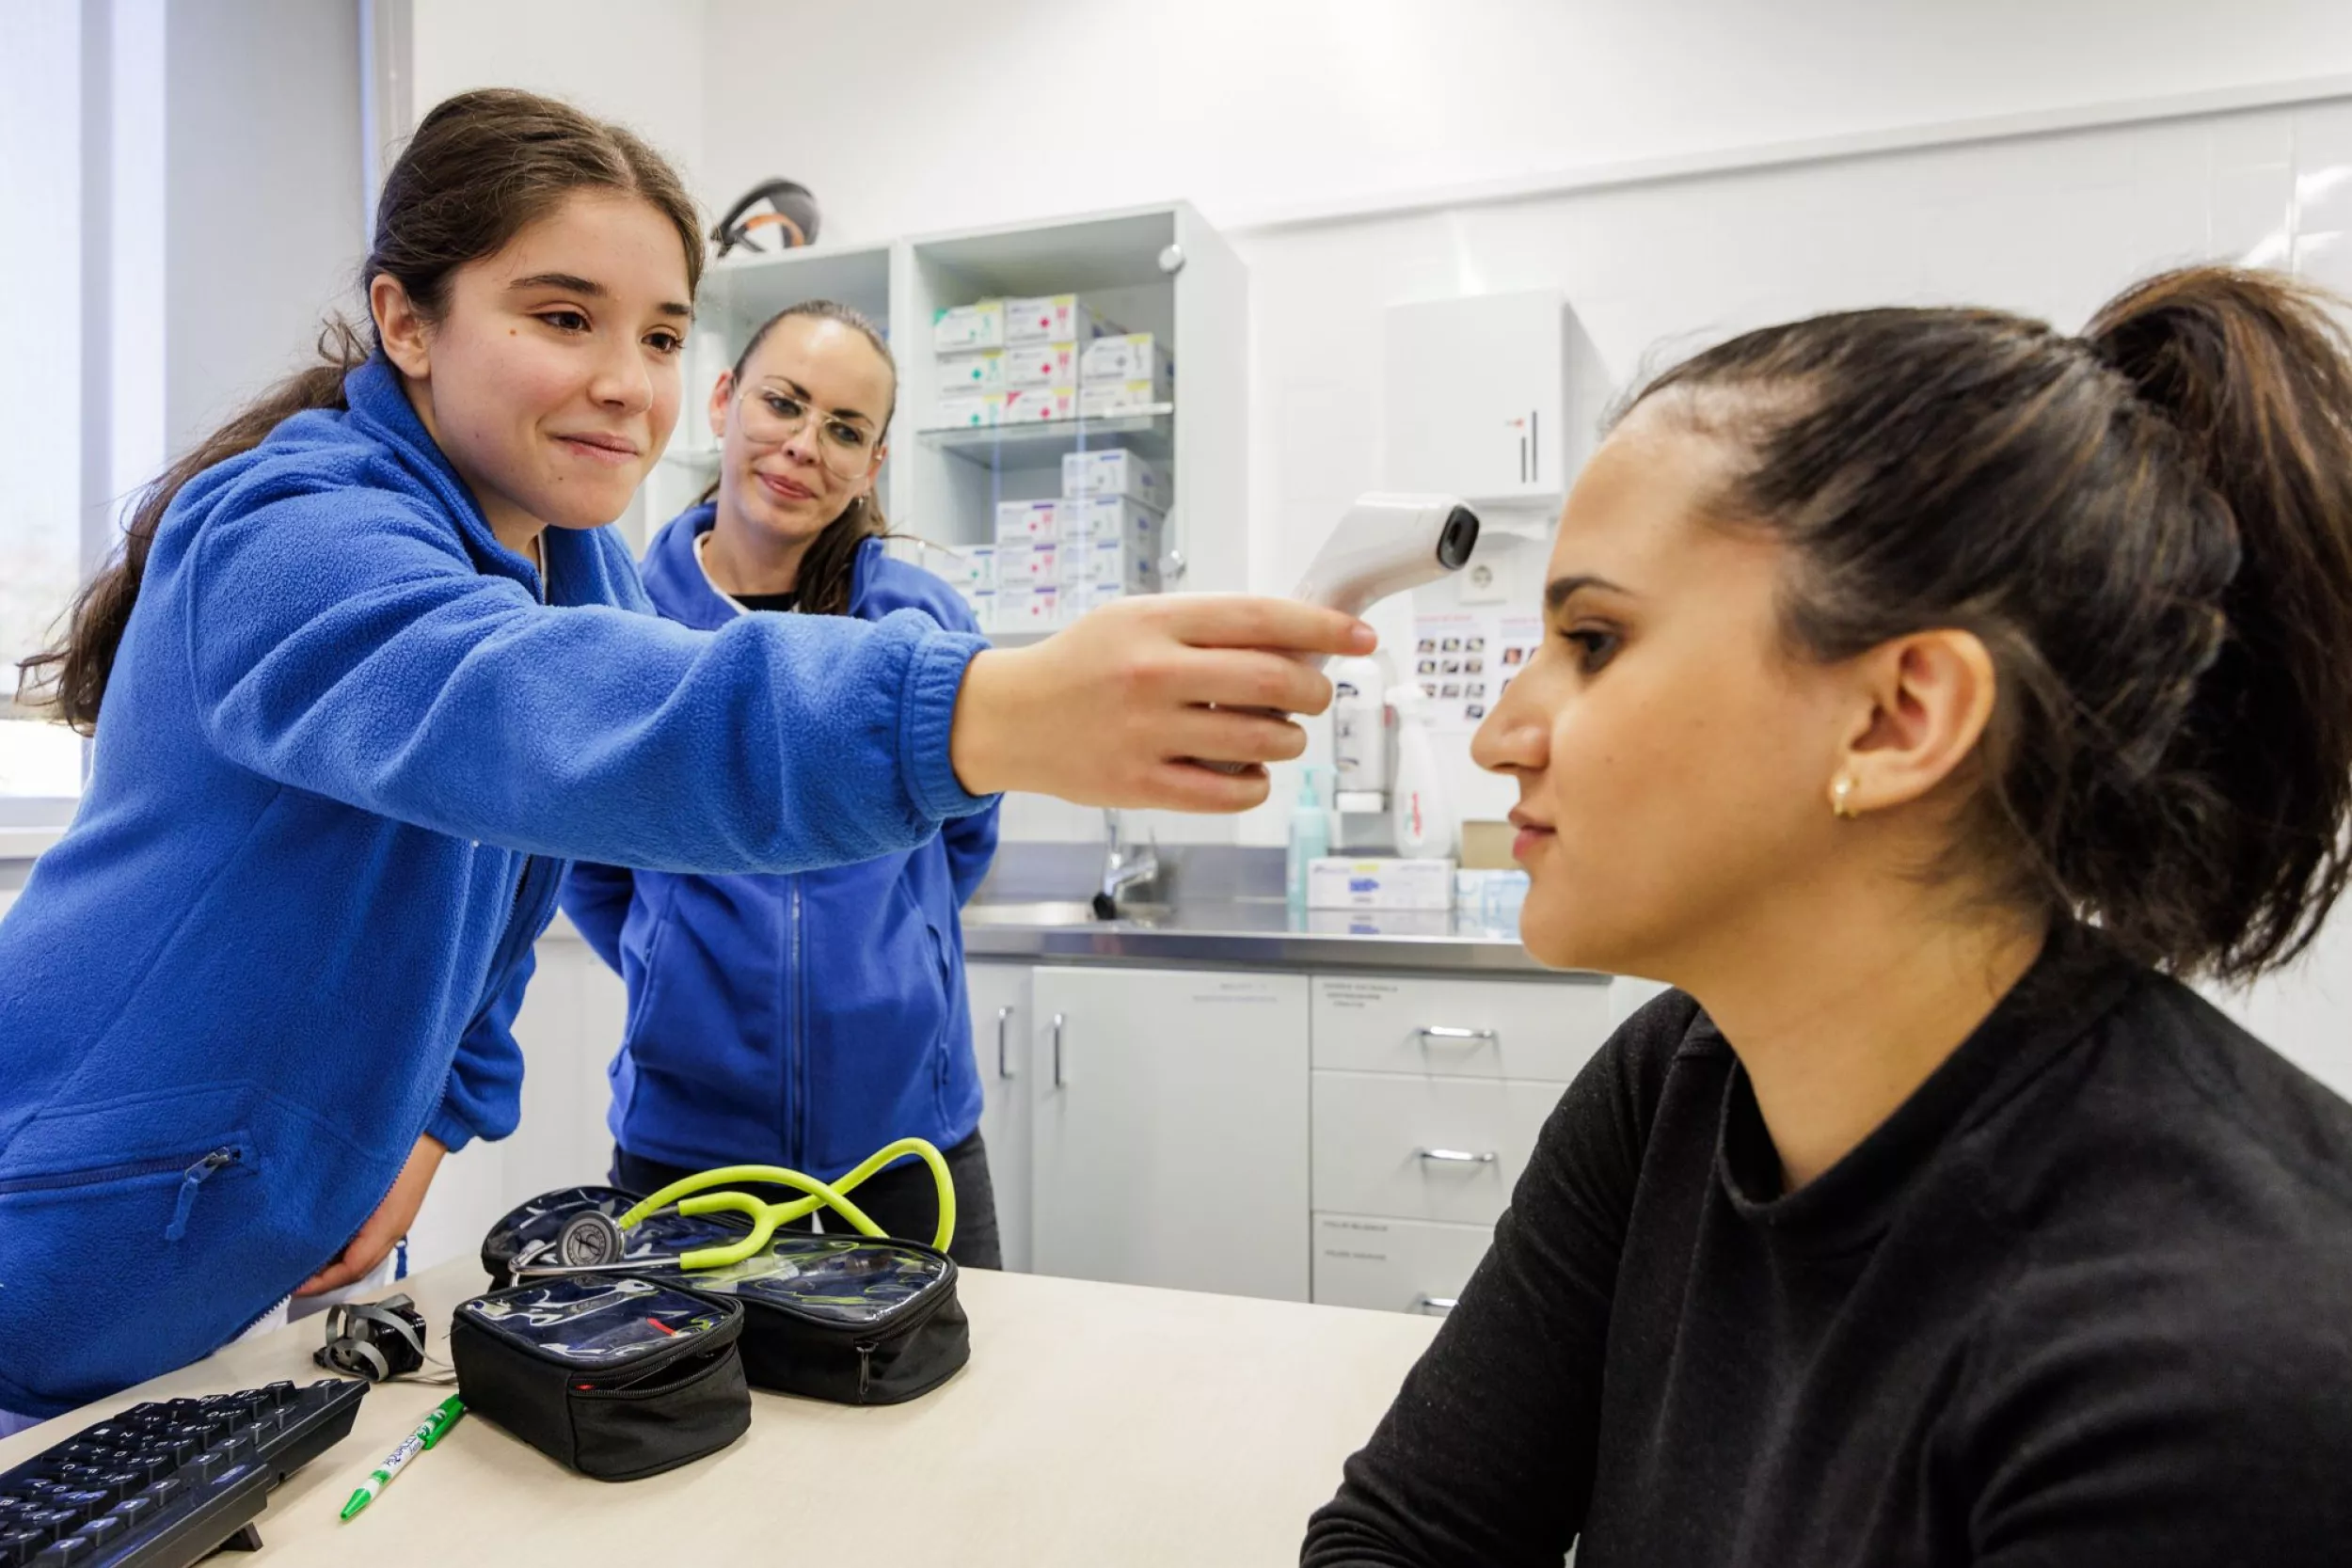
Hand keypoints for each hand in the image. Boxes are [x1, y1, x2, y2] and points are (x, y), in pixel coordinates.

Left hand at [297, 1132, 445, 1295]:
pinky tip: (329, 1237)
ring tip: (306, 1259)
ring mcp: (395, 1222)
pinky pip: (367, 1240)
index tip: (292, 1283)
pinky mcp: (393, 1212)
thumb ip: (336, 1210)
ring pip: (363, 1256)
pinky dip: (346, 1247)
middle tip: (293, 1276)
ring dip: (336, 1264)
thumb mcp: (360, 1182)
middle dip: (325, 1279)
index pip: (350, 1269)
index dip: (319, 1282)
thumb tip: (305, 1233)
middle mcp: (392, 1231)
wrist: (430, 1131)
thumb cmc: (398, 1152)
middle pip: (357, 1269)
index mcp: (385, 1228)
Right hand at [950, 595, 1376, 810]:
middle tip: (1315, 693)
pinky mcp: (1141, 786)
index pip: (1262, 619)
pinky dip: (1257, 783)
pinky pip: (1232, 793)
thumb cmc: (1085, 665)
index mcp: (1156, 622)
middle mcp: (1152, 674)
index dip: (1324, 628)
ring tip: (1278, 734)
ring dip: (1291, 740)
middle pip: (1275, 683)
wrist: (1011, 718)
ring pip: (1263, 742)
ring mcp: (1146, 733)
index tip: (1361, 637)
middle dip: (1315, 690)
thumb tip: (1297, 643)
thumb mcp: (1137, 620)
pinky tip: (1248, 771)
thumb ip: (1208, 629)